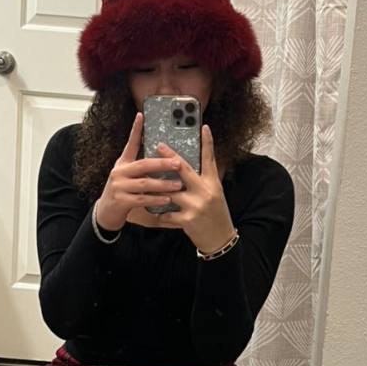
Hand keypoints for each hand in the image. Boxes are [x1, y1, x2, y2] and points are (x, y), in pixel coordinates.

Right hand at [95, 112, 183, 231]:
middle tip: (178, 163)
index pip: (130, 144)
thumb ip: (141, 169)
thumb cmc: (122, 193)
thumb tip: (162, 159)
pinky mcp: (120, 201)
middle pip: (143, 164)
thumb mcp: (128, 177)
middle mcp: (119, 172)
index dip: (135, 130)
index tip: (141, 115)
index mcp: (122, 163)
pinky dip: (155, 199)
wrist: (106, 213)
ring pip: (144, 183)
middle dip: (162, 163)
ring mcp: (118, 186)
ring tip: (178, 184)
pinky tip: (166, 199)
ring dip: (162, 184)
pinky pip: (141, 199)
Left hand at [154, 124, 235, 252]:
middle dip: (170, 157)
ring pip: (170, 191)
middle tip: (159, 145)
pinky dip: (160, 212)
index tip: (204, 127)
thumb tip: (189, 166)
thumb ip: (203, 180)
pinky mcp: (187, 220)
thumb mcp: (215, 193)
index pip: (210, 159)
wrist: (220, 239)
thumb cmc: (216, 214)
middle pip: (185, 170)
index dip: (207, 142)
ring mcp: (196, 206)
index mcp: (212, 183)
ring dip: (158, 188)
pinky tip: (155, 212)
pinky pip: (167, 213)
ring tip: (146, 182)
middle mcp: (205, 192)